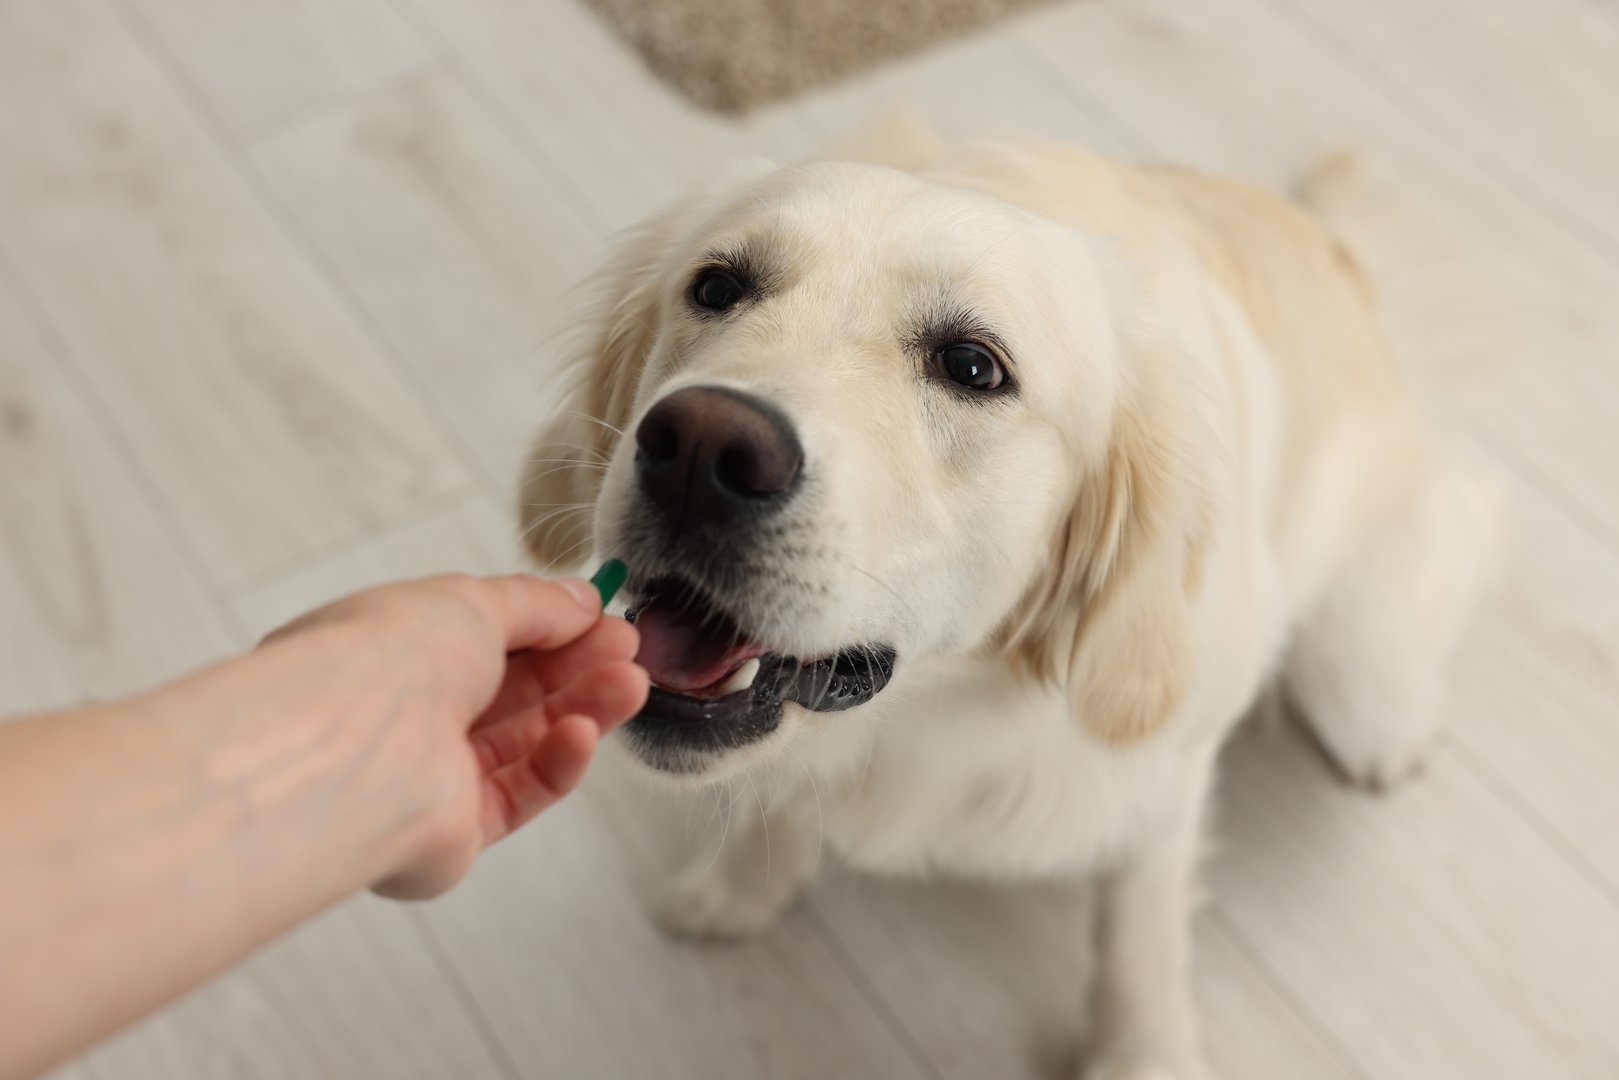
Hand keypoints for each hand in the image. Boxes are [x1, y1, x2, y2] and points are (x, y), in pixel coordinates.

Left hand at [261, 573, 647, 898]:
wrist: (353, 747)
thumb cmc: (386, 659)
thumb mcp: (473, 600)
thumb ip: (536, 604)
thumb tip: (583, 600)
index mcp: (391, 651)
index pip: (482, 639)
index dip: (548, 628)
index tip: (602, 617)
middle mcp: (404, 715)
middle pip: (512, 693)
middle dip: (577, 668)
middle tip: (629, 649)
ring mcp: (427, 776)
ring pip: (525, 742)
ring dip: (581, 710)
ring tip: (630, 686)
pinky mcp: (452, 833)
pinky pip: (519, 794)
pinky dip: (557, 763)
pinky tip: (583, 734)